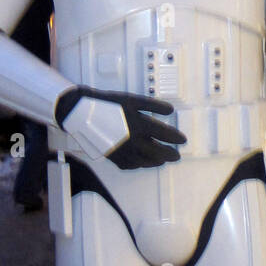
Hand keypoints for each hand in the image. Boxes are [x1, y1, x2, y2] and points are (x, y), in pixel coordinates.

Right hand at [55, 85, 186, 168]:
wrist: (83, 113)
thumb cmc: (108, 104)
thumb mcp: (132, 100)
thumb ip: (153, 106)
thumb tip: (171, 110)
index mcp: (140, 124)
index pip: (165, 134)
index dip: (176, 138)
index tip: (183, 140)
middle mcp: (134, 141)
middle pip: (159, 152)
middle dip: (170, 155)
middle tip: (177, 156)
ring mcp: (124, 151)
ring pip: (146, 162)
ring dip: (157, 162)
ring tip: (163, 160)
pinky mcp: (114, 157)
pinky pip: (131, 165)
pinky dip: (140, 164)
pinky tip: (143, 162)